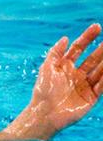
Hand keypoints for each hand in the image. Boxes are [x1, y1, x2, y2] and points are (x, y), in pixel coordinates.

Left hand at [9, 23, 102, 140]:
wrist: (45, 113)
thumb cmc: (43, 91)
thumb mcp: (47, 68)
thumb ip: (55, 53)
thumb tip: (65, 38)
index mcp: (65, 67)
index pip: (79, 49)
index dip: (87, 38)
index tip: (97, 27)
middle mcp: (77, 75)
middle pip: (93, 58)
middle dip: (102, 49)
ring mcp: (85, 85)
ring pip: (100, 70)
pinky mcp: (91, 97)